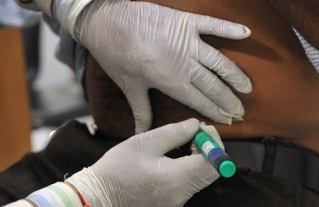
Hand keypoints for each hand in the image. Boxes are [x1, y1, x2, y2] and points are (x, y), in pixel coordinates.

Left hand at [55, 0, 251, 132]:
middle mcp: (183, 63)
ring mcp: (187, 41)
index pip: (199, 100)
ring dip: (235, 75)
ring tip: (247, 88)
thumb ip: (141, 110)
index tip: (229, 120)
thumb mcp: (129, 86)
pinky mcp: (186, 22)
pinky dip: (229, 28)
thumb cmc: (116, 55)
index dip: (216, 111)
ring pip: (219, 61)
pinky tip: (246, 34)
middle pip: (213, 85)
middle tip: (241, 111)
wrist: (107, 22)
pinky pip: (213, 25)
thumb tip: (141, 132)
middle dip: (229, 100)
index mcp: (170, 81)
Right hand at [66, 118, 220, 206]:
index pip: (214, 163)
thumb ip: (175, 132)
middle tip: (196, 133)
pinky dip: (191, 168)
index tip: (204, 129)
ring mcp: (177, 203)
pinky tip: (177, 157)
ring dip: (201, 158)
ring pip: (202, 178)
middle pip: (211, 172)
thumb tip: (196, 125)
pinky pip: (190, 184)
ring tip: (186, 142)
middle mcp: (181, 195)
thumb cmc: (117, 168)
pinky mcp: (171, 204)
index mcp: (176, 179)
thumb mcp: (145, 143)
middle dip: (209, 149)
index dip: (215, 143)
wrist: (98, 197)